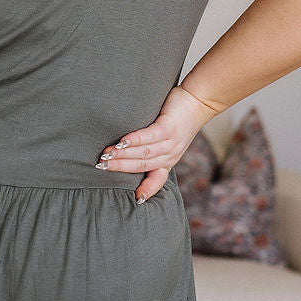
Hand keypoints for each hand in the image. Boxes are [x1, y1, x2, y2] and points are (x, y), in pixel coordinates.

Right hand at [96, 85, 215, 201]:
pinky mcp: (169, 127)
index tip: (136, 200)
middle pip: (141, 165)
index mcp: (168, 160)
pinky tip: (122, 141)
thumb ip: (151, 147)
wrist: (199, 100)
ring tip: (105, 154)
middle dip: (119, 168)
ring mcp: (171, 142)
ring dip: (122, 155)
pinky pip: (150, 137)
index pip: (158, 180)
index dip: (147, 190)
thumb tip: (123, 149)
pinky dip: (134, 140)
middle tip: (100, 166)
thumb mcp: (168, 139)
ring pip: (143, 153)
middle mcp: (170, 155)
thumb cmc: (179, 118)